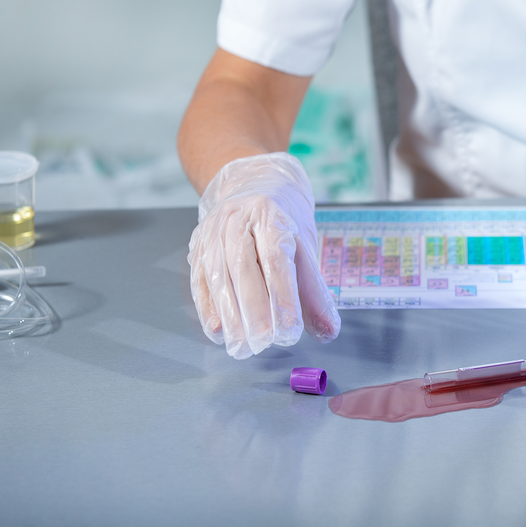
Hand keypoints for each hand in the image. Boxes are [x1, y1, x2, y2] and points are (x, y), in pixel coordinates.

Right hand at [188, 153, 339, 357]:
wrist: (251, 180)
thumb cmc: (283, 217)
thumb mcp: (305, 244)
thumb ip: (315, 291)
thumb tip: (328, 331)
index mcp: (270, 213)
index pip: (276, 258)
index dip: (283, 296)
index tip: (290, 329)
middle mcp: (237, 219)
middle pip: (243, 268)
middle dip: (253, 310)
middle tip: (263, 343)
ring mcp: (212, 231)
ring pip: (217, 276)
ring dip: (229, 315)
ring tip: (241, 346)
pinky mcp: (197, 246)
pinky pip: (199, 279)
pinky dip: (208, 308)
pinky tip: (218, 331)